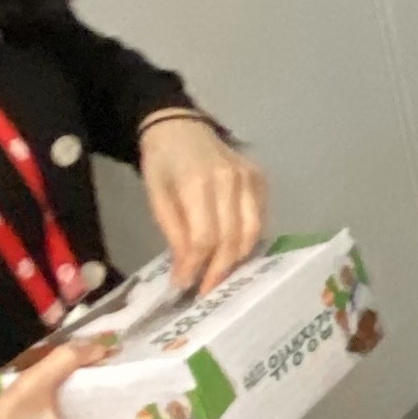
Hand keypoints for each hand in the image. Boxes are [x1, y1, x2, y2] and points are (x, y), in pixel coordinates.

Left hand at [138, 111, 267, 293]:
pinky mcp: (260, 179)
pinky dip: (249, 240)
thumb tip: (185, 274)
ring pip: (252, 232)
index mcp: (197, 183)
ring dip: (237, 260)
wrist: (180, 127)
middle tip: (206, 291)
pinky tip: (235, 253)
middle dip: (219, 270)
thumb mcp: (157, 198)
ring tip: (221, 276)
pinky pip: (260, 218)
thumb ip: (174, 234)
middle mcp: (230, 180)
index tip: (186, 286)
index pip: (205, 237)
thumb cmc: (162, 164)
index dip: (197, 266)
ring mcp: (249, 178)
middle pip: (232, 238)